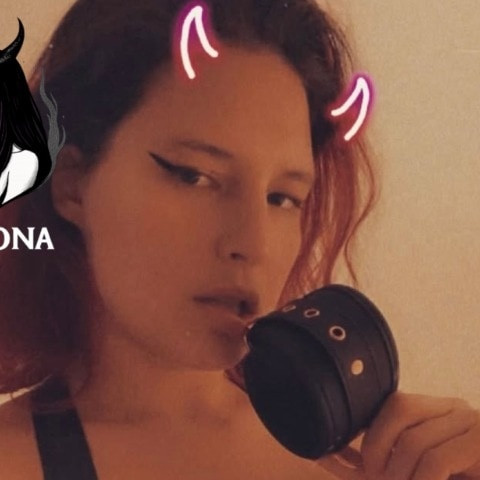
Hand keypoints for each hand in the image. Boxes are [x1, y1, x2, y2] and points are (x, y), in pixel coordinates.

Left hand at [316, 392, 479, 479]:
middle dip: (377, 446)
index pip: (393, 403)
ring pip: (414, 440)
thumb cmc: (450, 477)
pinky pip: (436, 460)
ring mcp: (472, 424)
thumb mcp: (409, 470)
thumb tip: (329, 456)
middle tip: (375, 476)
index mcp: (437, 410)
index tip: (350, 453)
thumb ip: (380, 461)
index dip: (368, 429)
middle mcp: (455, 409)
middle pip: (399, 409)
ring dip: (398, 473)